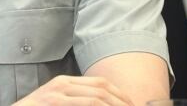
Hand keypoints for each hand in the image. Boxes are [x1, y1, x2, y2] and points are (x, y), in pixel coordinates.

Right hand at [13, 75, 134, 105]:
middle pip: (102, 89)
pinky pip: (86, 105)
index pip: (100, 83)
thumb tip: (100, 103)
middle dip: (122, 102)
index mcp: (65, 82)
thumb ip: (75, 100)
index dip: (119, 94)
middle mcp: (62, 84)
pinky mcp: (55, 102)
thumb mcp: (56, 102)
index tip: (131, 105)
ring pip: (97, 98)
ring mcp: (57, 93)